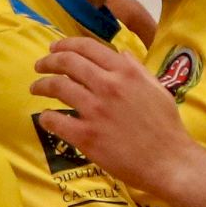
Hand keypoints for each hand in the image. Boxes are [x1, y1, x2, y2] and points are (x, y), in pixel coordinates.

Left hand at [31, 37, 205, 196]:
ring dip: (42, 85)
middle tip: (40, 65)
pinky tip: (45, 117)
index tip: (54, 48)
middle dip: (49, 61)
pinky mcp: (87, 137)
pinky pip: (57, 121)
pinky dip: (47, 117)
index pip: (87, 47)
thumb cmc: (166, 125)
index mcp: (125, 71)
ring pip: (58, 87)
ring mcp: (95, 111)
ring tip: (36, 87)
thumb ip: (137, 68)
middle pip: (68, 63)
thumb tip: (121, 53)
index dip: (66, 44)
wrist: (169, 162)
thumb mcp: (156, 87)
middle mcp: (107, 85)